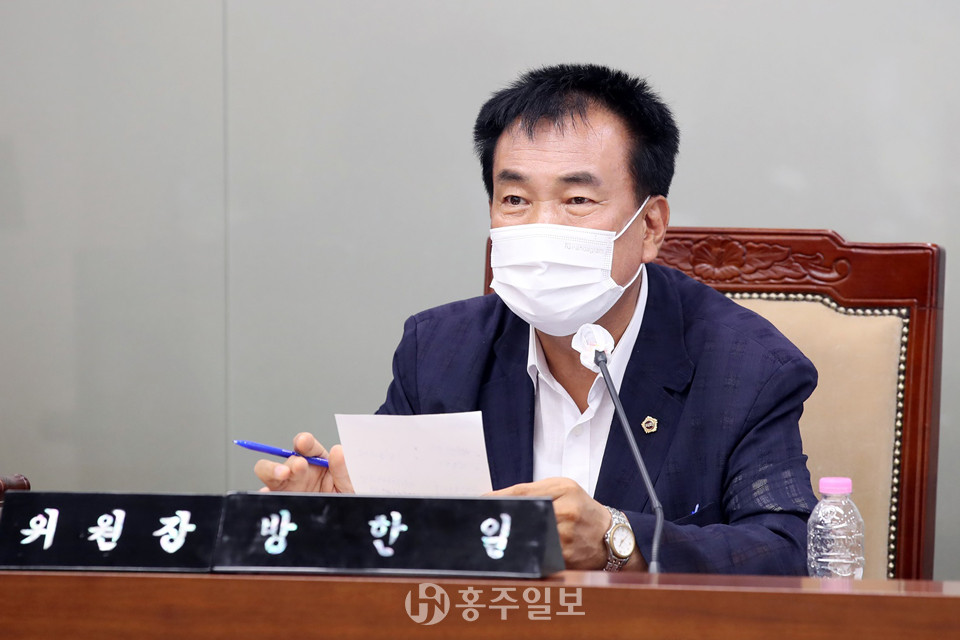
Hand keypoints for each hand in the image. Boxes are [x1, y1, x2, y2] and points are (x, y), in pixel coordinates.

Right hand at [254, 432, 354, 493]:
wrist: (341, 524)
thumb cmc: (345, 501)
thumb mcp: (350, 486)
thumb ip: (344, 470)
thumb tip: (339, 451)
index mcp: (318, 462)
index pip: (307, 446)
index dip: (304, 441)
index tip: (303, 442)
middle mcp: (300, 472)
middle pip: (287, 459)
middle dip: (291, 460)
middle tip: (299, 466)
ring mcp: (288, 486)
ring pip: (270, 472)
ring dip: (272, 470)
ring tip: (282, 474)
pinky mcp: (281, 501)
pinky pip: (268, 496)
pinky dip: (264, 494)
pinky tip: (267, 494)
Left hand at [489, 477, 609, 569]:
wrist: (612, 536)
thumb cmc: (583, 510)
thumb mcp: (565, 490)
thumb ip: (535, 491)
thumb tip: (499, 497)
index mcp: (564, 489)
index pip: (523, 491)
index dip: (498, 497)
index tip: (481, 502)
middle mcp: (567, 510)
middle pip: (524, 515)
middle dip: (505, 521)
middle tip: (489, 525)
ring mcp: (567, 535)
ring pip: (529, 537)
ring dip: (513, 539)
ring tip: (502, 539)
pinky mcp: (567, 557)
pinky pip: (539, 555)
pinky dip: (527, 554)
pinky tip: (521, 553)